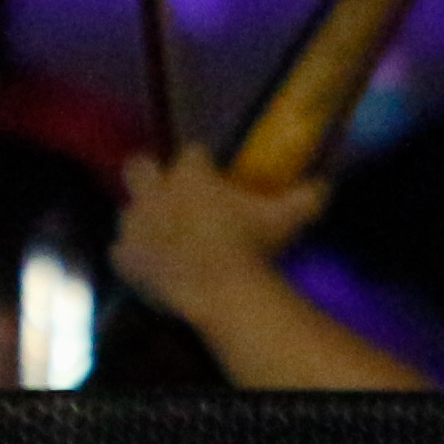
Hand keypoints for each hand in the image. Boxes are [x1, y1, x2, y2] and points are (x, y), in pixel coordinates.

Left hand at [111, 144, 326, 317]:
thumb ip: (305, 197)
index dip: (202, 163)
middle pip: (139, 166)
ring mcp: (135, 225)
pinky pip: (120, 252)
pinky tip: (149, 266)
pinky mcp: (125, 258)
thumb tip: (324, 186)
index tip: (213, 174)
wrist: (221, 291)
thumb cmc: (254, 247)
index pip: (192, 152)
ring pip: (127, 211)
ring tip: (163, 236)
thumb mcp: (287, 218)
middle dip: (150, 174)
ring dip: (142, 220)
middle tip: (169, 194)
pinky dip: (132, 258)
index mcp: (191, 174)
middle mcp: (155, 192)